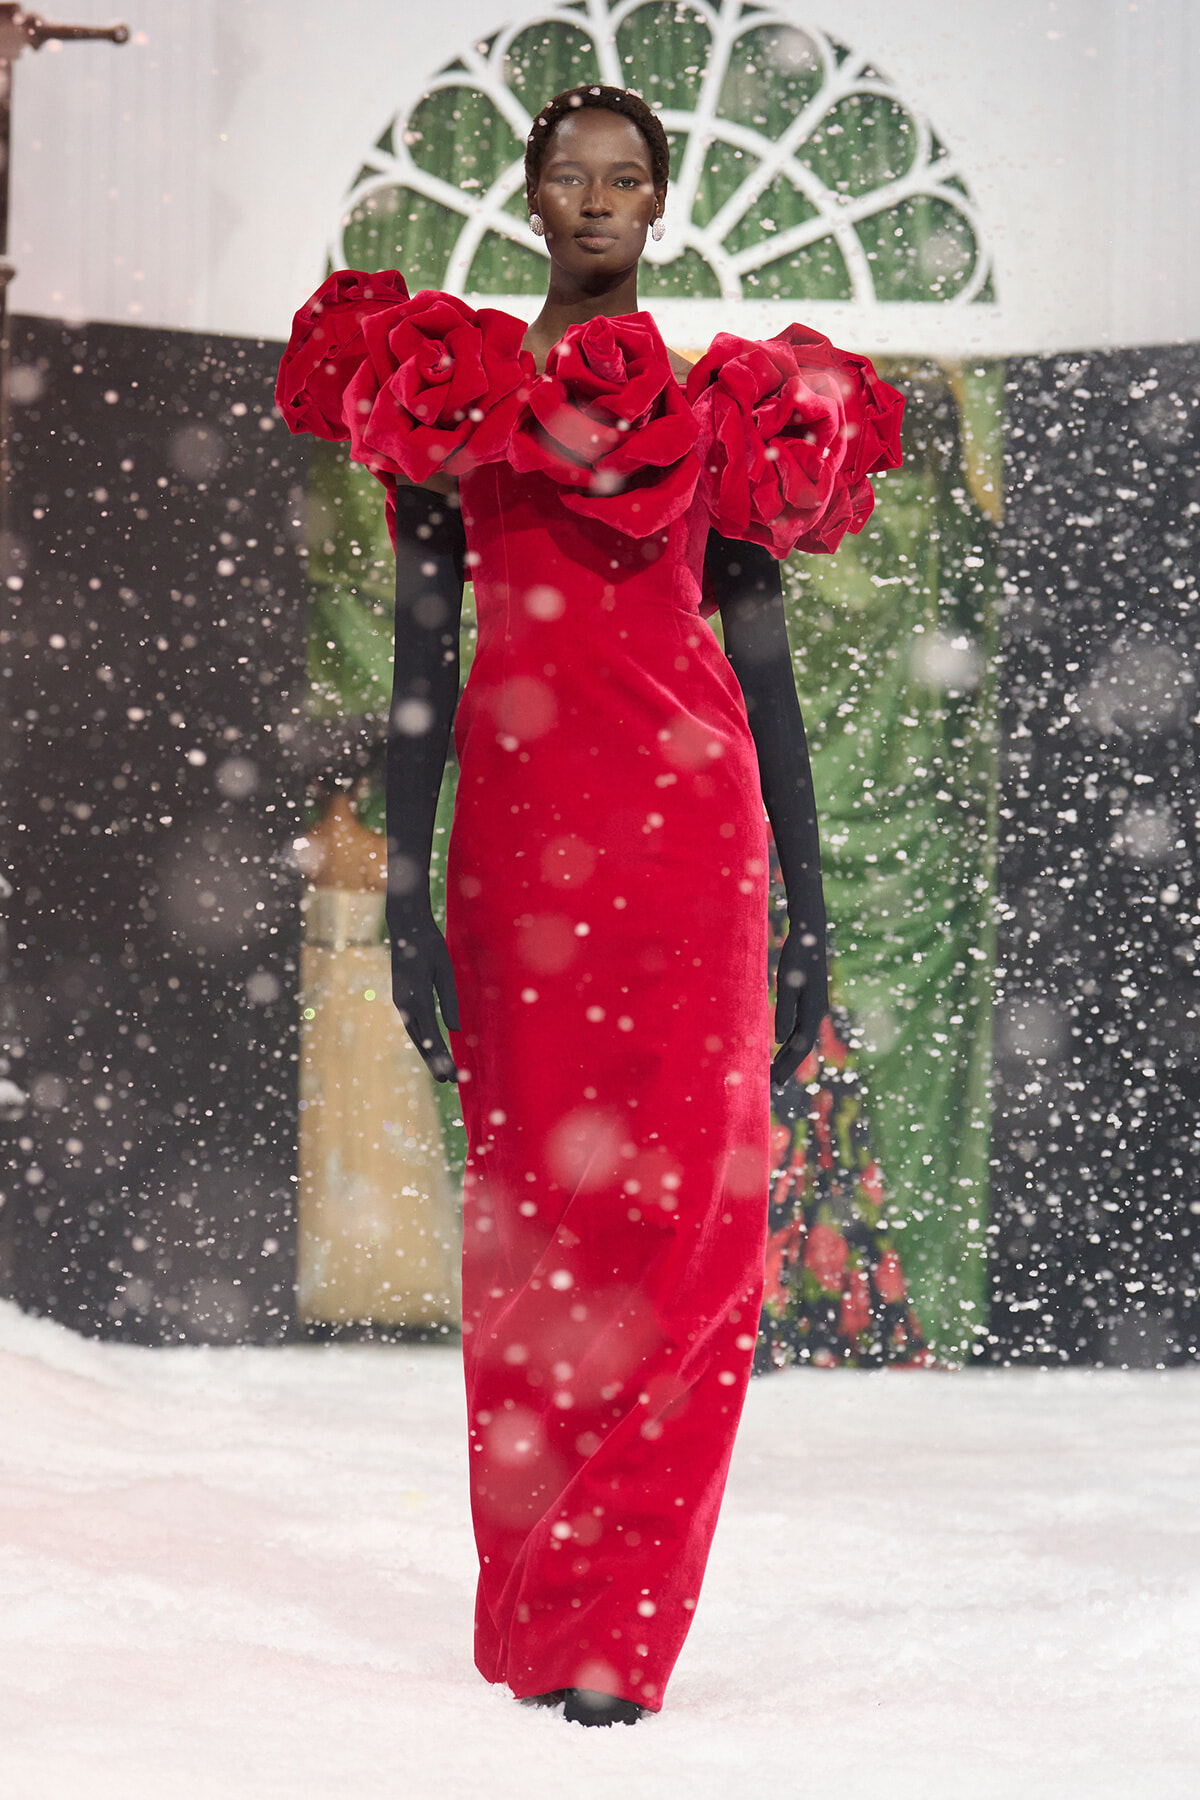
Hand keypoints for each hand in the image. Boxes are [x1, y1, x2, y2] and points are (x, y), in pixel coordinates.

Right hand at [387, 902, 459, 1081]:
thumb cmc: (430, 945)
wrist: (406, 926)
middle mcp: (404, 1003)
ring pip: (415, 1033)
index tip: (450, 1073)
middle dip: (434, 1061)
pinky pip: (413, 1023)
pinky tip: (430, 1047)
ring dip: (427, 1052)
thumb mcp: (445, 971)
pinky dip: (422, 1038)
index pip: (430, 1034)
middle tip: (447, 1081)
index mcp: (416, 997)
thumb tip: (455, 1029)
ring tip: (441, 1071)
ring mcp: (400, 1000)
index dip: (440, 1055)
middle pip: (420, 1039)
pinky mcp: (401, 997)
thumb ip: (449, 1000)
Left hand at [770, 927, 827, 1091]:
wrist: (810, 933)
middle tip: (774, 1084)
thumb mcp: (786, 984)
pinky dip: (792, 1040)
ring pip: (802, 1037)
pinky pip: (802, 1026)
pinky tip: (782, 1046)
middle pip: (803, 1046)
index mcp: (814, 1011)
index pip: (801, 1047)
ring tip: (776, 1070)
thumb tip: (778, 1040)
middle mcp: (819, 1012)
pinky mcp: (812, 1001)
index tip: (776, 1082)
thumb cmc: (797, 956)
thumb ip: (784, 1011)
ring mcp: (816, 1007)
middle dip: (788, 1065)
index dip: (788, 1065)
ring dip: (790, 1054)